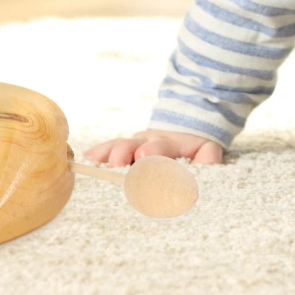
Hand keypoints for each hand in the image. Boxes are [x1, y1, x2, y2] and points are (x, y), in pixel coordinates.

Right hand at [84, 129, 222, 167]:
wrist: (184, 129)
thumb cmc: (194, 149)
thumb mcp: (207, 149)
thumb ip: (208, 157)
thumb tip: (205, 165)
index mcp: (169, 145)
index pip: (160, 149)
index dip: (152, 153)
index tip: (143, 157)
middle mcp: (147, 143)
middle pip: (134, 146)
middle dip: (125, 152)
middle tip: (117, 161)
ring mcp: (134, 145)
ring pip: (119, 146)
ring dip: (108, 154)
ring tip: (96, 161)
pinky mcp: (123, 149)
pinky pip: (108, 148)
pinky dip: (98, 153)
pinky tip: (86, 159)